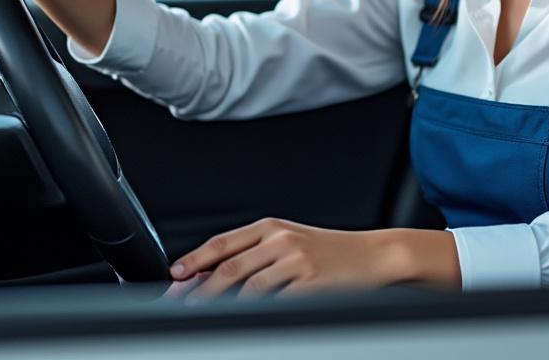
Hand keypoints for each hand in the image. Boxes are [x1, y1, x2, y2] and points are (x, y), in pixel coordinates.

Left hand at [165, 217, 407, 300]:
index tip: (175, 275)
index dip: (195, 259)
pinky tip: (246, 322)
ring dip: (222, 306)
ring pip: (249, 289)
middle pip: (230, 268)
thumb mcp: (290, 241)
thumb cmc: (329, 251)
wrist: (373, 255)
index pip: (224, 243)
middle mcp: (282, 240)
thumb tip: (214, 274)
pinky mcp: (312, 284)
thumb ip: (256, 253)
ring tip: (207, 318)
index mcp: (272, 227)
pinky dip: (257, 315)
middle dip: (200, 290)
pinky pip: (277, 304)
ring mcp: (297, 262)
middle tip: (181, 305)